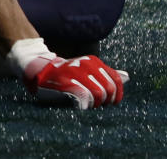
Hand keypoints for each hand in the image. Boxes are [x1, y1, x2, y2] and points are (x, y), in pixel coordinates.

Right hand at [8, 38, 127, 108]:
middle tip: (95, 104)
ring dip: (94, 104)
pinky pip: (85, 98)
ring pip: (98, 95)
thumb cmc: (66, 73)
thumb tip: (127, 77)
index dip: (116, 95)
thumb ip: (106, 74)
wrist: (39, 70)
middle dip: (104, 101)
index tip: (110, 102)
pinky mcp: (66, 83)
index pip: (116, 81)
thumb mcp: (87, 69)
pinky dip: (84, 104)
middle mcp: (86, 65)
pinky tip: (79, 104)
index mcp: (93, 62)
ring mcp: (76, 73)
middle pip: (108, 90)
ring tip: (85, 103)